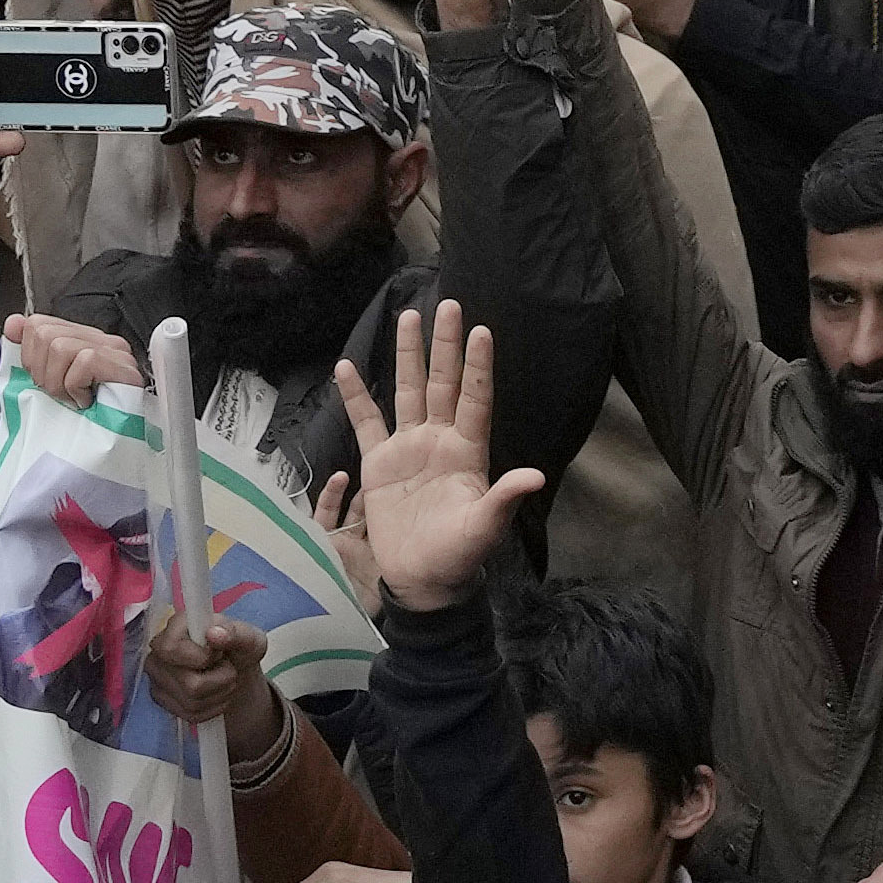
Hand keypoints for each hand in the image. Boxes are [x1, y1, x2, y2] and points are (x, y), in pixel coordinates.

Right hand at [330, 298, 533, 614]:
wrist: (422, 579)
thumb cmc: (460, 555)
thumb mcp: (485, 528)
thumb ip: (504, 499)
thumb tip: (534, 476)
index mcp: (468, 451)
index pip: (475, 399)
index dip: (478, 366)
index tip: (481, 330)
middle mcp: (440, 439)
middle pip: (442, 382)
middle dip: (445, 345)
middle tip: (448, 304)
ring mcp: (409, 447)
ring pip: (407, 391)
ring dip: (407, 355)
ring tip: (407, 315)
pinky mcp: (380, 462)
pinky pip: (366, 421)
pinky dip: (356, 395)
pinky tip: (347, 366)